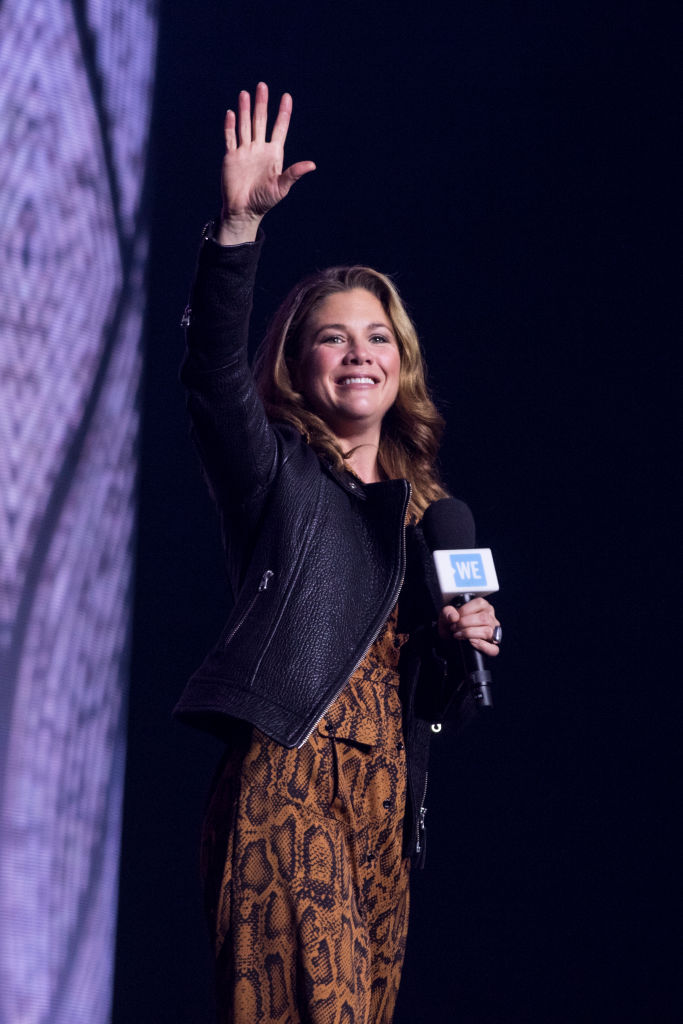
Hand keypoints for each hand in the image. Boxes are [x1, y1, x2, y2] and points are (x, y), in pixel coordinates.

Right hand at [218, 82, 315, 244]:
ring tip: (245, 93)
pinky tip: (232, 113)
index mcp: (274, 154)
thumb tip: (312, 164)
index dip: (283, 113)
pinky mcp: (231, 157)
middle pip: (260, 121)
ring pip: (245, 125)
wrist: (243, 211)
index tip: (286, 96)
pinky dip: (230, 126)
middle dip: (261, 104)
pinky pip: (231, 138)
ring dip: (244, 110)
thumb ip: (294, 173)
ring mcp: (245, 151)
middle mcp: (259, 149)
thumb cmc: (265, 201)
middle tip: (262, 85)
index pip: (279, 129)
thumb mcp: (281, 187)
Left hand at [437, 598, 500, 657]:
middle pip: (484, 619)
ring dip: (469, 634)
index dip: (464, 611)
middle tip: (454, 628)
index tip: (455, 618)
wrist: (448, 638)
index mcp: (483, 606)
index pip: (479, 604)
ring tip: (459, 634)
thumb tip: (454, 616)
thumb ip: (447, 612)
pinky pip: (493, 649)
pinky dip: (482, 646)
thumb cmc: (451, 624)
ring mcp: (493, 632)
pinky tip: (471, 642)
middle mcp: (490, 617)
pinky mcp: (492, 646)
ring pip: (488, 632)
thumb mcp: (446, 615)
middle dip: (465, 624)